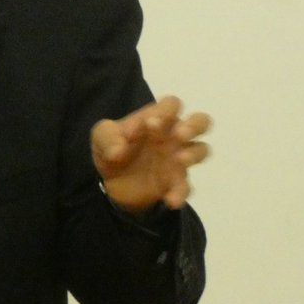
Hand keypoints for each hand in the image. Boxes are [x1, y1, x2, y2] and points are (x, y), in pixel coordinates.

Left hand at [91, 96, 211, 214]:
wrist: (112, 181)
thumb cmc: (112, 147)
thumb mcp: (101, 136)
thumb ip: (107, 136)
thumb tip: (119, 150)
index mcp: (156, 119)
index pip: (172, 104)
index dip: (164, 112)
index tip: (147, 125)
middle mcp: (172, 136)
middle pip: (201, 121)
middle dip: (194, 125)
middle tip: (179, 134)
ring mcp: (177, 159)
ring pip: (202, 150)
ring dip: (194, 154)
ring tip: (178, 160)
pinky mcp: (175, 182)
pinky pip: (186, 186)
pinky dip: (180, 192)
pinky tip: (169, 198)